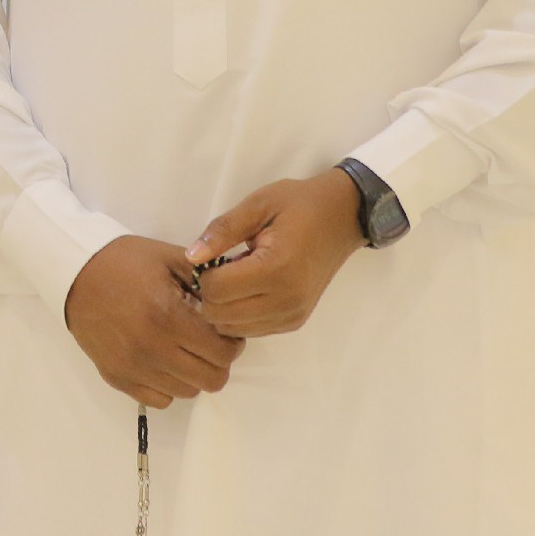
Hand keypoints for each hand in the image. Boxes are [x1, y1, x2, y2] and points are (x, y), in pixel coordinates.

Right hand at [64, 235, 245, 407]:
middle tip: (209, 343)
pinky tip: (163, 361)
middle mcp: (151, 348)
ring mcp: (133, 367)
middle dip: (218, 362)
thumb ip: (205, 276)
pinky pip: (160, 400)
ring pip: (187, 392)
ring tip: (185, 350)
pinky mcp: (118, 378)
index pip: (222, 352)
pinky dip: (168, 385)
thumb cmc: (123, 262)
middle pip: (211, 379)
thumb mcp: (167, 257)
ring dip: (194, 374)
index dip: (233, 343)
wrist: (74, 273)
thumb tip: (232, 298)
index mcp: (167, 316)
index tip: (225, 332)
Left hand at [187, 168, 365, 335]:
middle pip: (220, 316)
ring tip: (233, 277)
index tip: (212, 255)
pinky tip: (246, 289)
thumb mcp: (258, 205)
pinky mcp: (294, 322)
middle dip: (209, 293)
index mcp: (276, 268)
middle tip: (219, 266)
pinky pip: (251, 330)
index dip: (204, 273)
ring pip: (232, 329)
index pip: (216, 290)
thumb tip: (191, 257)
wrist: (343, 217)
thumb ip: (222, 230)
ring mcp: (292, 315)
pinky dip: (238, 315)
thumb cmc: (299, 205)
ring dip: (222, 307)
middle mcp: (287, 300)